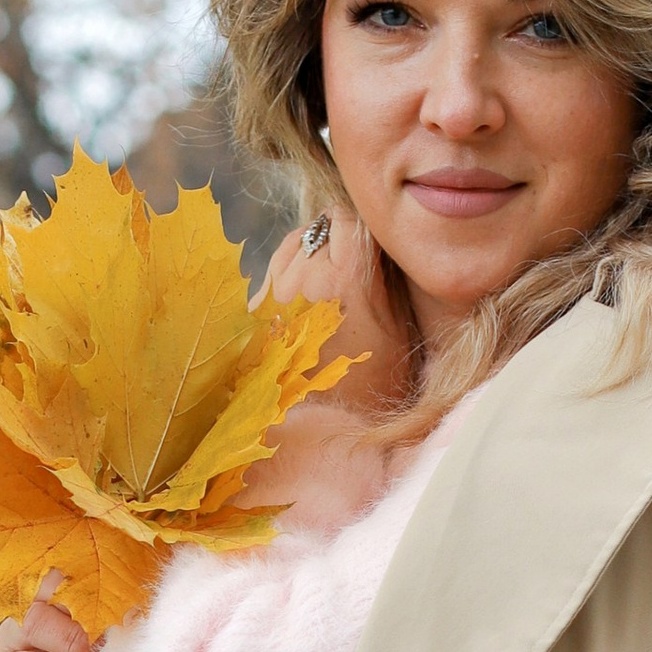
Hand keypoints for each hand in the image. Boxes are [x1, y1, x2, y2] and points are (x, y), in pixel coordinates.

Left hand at [258, 209, 410, 414]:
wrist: (325, 433)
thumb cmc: (374, 386)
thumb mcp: (397, 326)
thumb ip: (385, 274)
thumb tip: (379, 240)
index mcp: (343, 279)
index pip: (347, 218)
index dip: (362, 228)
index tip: (371, 245)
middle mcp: (301, 280)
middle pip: (318, 227)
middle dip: (337, 240)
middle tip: (353, 268)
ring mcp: (273, 296)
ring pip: (292, 246)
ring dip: (310, 253)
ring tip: (329, 285)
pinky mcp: (255, 314)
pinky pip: (273, 276)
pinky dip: (290, 280)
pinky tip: (308, 309)